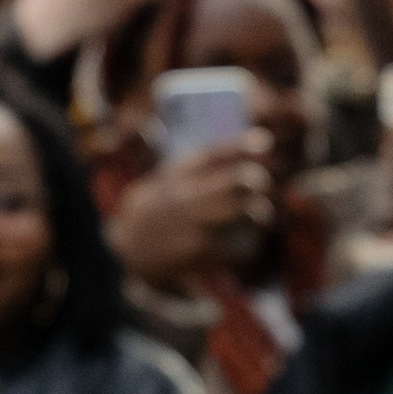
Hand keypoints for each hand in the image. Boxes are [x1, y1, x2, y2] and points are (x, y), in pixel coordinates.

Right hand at [108, 135, 274, 293]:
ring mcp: (193, 223)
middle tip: (261, 188)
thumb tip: (245, 145)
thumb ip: (199, 165)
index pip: (215, 154)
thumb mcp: (167, 178)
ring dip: (260, 213)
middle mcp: (187, 195)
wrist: (128, 247)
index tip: (265, 142)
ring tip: (261, 216)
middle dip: (258, 183)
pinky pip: (237, 245)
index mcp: (179, 173)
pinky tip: (249, 245)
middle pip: (238, 182)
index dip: (243, 146)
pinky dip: (250, 245)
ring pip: (244, 212)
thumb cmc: (157, 208)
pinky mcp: (198, 251)